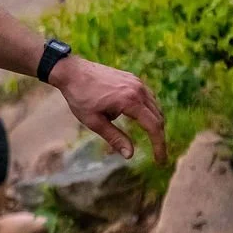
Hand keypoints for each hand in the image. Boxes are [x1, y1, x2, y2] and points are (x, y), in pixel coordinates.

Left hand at [50, 55, 166, 164]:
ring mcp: (137, 82)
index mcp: (130, 101)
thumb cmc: (80, 97)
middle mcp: (138, 90)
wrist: (71, 71)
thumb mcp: (93, 122)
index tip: (160, 160)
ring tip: (150, 138)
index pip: (154, 127)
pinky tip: (140, 117)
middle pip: (158, 117)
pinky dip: (148, 110)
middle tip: (156, 154)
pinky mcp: (133, 79)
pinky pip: (148, 97)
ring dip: (154, 123)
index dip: (159, 145)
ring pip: (155, 106)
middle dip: (159, 136)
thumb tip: (130, 155)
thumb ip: (114, 137)